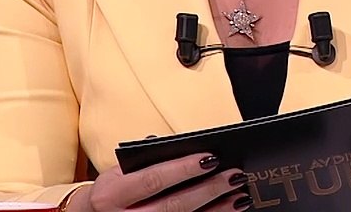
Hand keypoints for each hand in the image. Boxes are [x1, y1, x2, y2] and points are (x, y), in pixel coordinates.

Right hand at [67, 153, 248, 211]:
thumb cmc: (112, 192)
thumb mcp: (117, 173)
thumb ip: (143, 160)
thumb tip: (176, 146)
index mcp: (112, 195)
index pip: (152, 180)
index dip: (183, 169)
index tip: (210, 157)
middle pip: (173, 206)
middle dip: (208, 191)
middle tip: (234, 176)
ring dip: (216, 211)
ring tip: (239, 197)